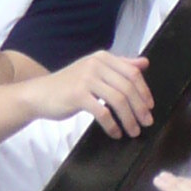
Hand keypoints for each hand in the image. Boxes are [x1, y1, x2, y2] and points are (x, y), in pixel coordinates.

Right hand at [27, 52, 152, 138]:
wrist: (41, 93)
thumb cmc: (70, 84)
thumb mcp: (95, 70)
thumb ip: (119, 66)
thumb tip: (144, 63)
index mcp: (103, 57)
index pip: (132, 73)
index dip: (144, 91)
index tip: (150, 107)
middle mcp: (96, 64)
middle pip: (127, 87)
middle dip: (140, 108)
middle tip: (146, 123)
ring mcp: (87, 79)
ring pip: (118, 100)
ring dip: (129, 119)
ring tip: (133, 131)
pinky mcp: (78, 95)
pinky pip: (103, 112)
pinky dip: (112, 125)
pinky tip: (115, 133)